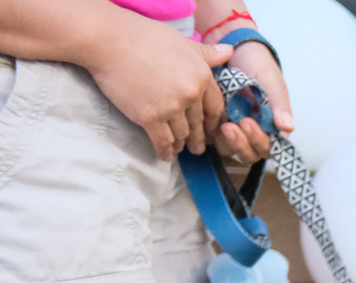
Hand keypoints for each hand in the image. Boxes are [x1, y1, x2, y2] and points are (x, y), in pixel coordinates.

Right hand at [78, 10, 229, 160]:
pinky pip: (163, 141)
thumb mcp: (181, 41)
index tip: (211, 130)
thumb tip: (229, 52)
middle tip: (197, 148)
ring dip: (181, 144)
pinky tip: (165, 155)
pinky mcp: (150, 117)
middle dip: (198, 138)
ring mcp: (171, 107)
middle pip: (199, 123)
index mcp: (202, 76)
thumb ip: (205, 53)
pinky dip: (165, 151)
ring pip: (182, 134)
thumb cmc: (142, 35)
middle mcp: (191, 94)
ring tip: (179, 149)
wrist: (108, 39)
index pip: (215, 107)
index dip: (214, 122)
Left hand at [215, 39, 292, 163]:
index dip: (259, 141)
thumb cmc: (257, 62)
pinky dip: (212, 133)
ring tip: (222, 123)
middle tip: (231, 126)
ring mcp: (236, 128)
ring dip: (228, 141)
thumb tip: (287, 128)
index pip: (269, 146)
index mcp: (273, 124)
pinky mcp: (217, 123)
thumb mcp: (270, 80)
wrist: (235, 46)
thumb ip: (279, 104)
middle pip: (251, 153)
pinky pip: (215, 138)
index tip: (248, 123)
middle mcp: (256, 130)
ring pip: (232, 149)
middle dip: (242, 144)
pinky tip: (210, 120)